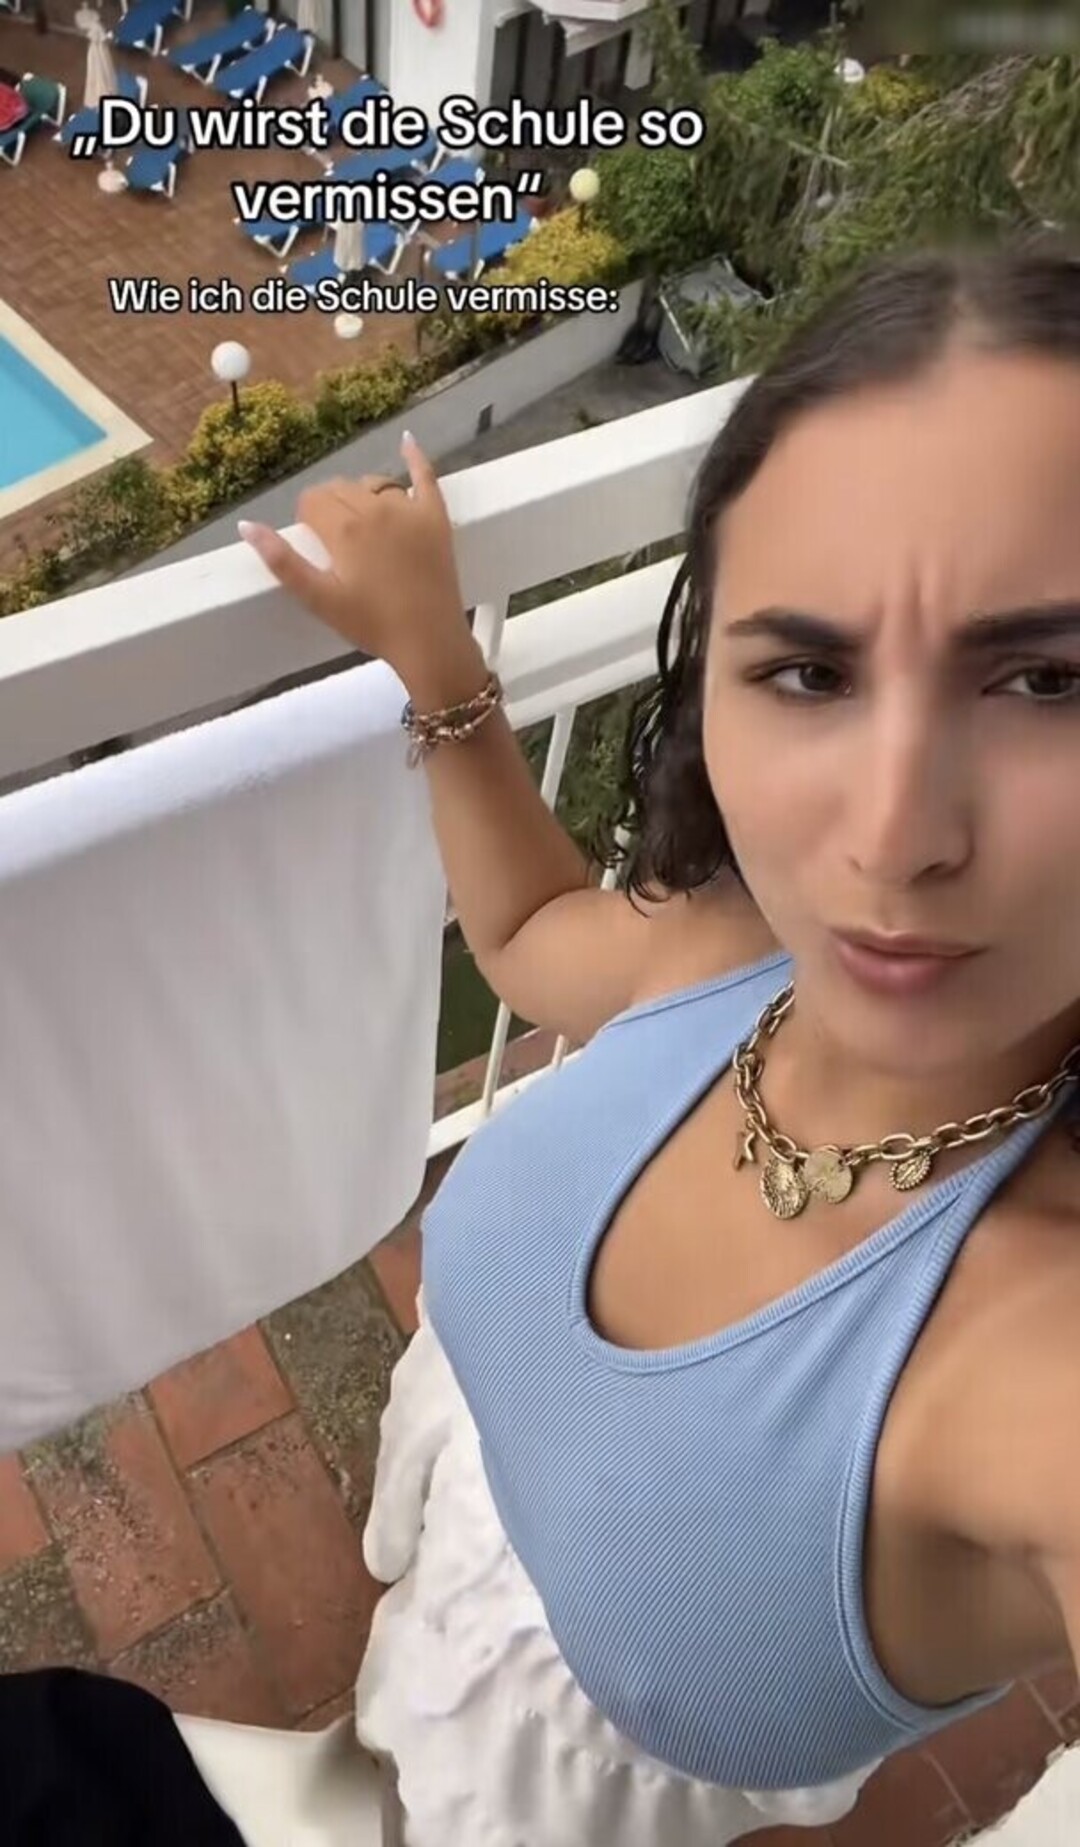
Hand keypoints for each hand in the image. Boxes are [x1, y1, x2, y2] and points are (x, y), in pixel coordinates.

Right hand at [237, 432, 467, 676]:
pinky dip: (415, 457)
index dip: (308, 521)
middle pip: (340, 488)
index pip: (312, 501)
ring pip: (373, 484)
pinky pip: (425, 476)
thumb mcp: (319, 599)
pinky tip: (406, 440)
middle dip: (331, 508)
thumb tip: (245, 525)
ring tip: (364, 528)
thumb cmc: (371, 625)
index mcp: (344, 527)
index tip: (316, 546)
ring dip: (362, 497)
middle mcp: (376, 507)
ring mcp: (409, 509)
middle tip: (337, 545)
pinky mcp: (436, 517)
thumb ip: (282, 561)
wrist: (430, 642)